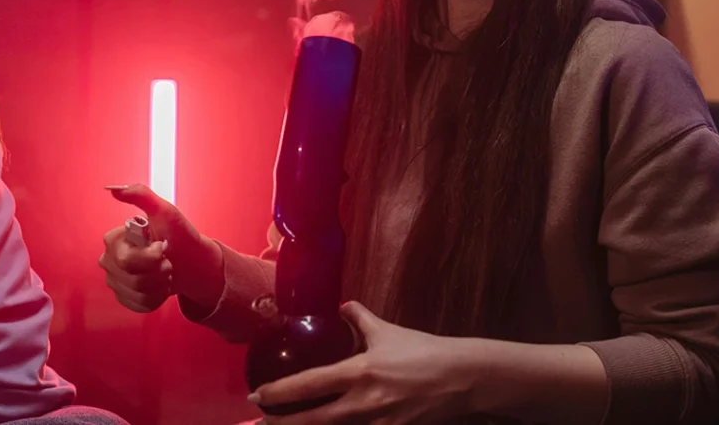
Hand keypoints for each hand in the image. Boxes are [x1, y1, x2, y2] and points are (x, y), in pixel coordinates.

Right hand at [98, 184, 223, 312]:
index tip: (162, 246)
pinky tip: (162, 286)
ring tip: (166, 271)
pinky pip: (139, 304)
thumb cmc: (179, 234)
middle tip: (167, 260)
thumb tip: (114, 189)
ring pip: (136, 291)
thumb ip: (141, 195)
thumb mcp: (165, 210)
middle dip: (158, 269)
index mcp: (114, 240)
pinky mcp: (125, 298)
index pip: (124, 258)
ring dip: (160, 282)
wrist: (192, 261)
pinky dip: (157, 297)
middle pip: (131, 276)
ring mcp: (115, 281)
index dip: (150, 255)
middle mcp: (109, 261)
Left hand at [251, 302, 475, 424]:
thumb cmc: (424, 352)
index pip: (310, 385)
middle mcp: (363, 402)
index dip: (280, 392)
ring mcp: (377, 423)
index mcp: (360, 372)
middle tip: (257, 424)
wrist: (461, 378)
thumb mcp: (389, 332)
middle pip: (312, 421)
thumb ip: (361, 320)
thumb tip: (344, 306)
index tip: (257, 396)